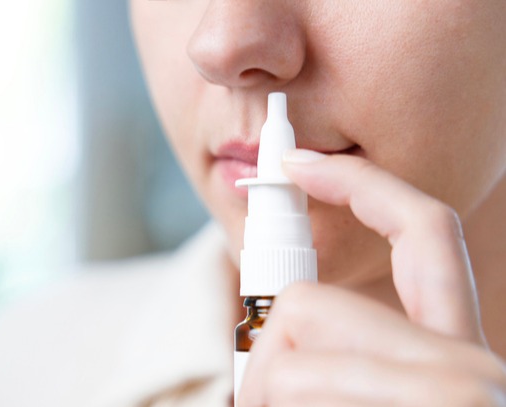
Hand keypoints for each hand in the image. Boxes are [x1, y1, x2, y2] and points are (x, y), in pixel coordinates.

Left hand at [237, 150, 505, 405]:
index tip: (295, 162)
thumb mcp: (368, 392)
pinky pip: (294, 382)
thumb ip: (344, 349)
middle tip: (262, 400)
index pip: (425, 230)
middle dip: (266, 355)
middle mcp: (470, 363)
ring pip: (287, 355)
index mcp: (456, 350)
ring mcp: (456, 389)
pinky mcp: (435, 405)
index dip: (361, 182)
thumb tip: (278, 318)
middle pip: (306, 303)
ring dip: (262, 397)